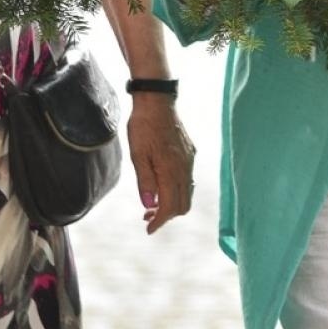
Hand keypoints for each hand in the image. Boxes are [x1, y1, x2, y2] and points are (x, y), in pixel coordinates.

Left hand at [125, 97, 196, 234]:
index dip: (160, 221)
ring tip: (153, 204)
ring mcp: (189, 160)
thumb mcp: (138, 154)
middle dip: (167, 215)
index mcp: (171, 169)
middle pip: (183, 204)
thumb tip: (149, 205)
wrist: (157, 100)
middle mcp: (185, 167)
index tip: (148, 228)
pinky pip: (187, 179)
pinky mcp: (189, 153)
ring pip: (187, 192)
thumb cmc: (144, 126)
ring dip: (172, 203)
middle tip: (148, 218)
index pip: (171, 206)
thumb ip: (145, 181)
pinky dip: (176, 190)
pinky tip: (162, 185)